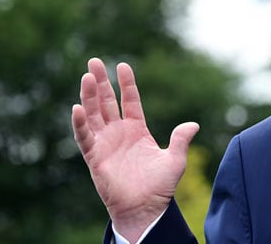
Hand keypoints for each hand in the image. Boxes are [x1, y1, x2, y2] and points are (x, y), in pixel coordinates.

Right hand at [71, 58, 198, 242]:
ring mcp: (105, 144)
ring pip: (93, 114)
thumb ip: (181, 140)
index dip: (126, 83)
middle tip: (94, 61)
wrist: (146, 209)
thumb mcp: (175, 160)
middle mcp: (119, 133)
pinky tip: (77, 107)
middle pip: (106, 102)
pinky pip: (84, 137)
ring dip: (88, 96)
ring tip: (87, 76)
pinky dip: (80, 123)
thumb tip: (193, 125)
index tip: (122, 65)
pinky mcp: (95, 157)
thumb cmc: (160, 187)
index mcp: (137, 130)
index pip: (129, 101)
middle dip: (100, 82)